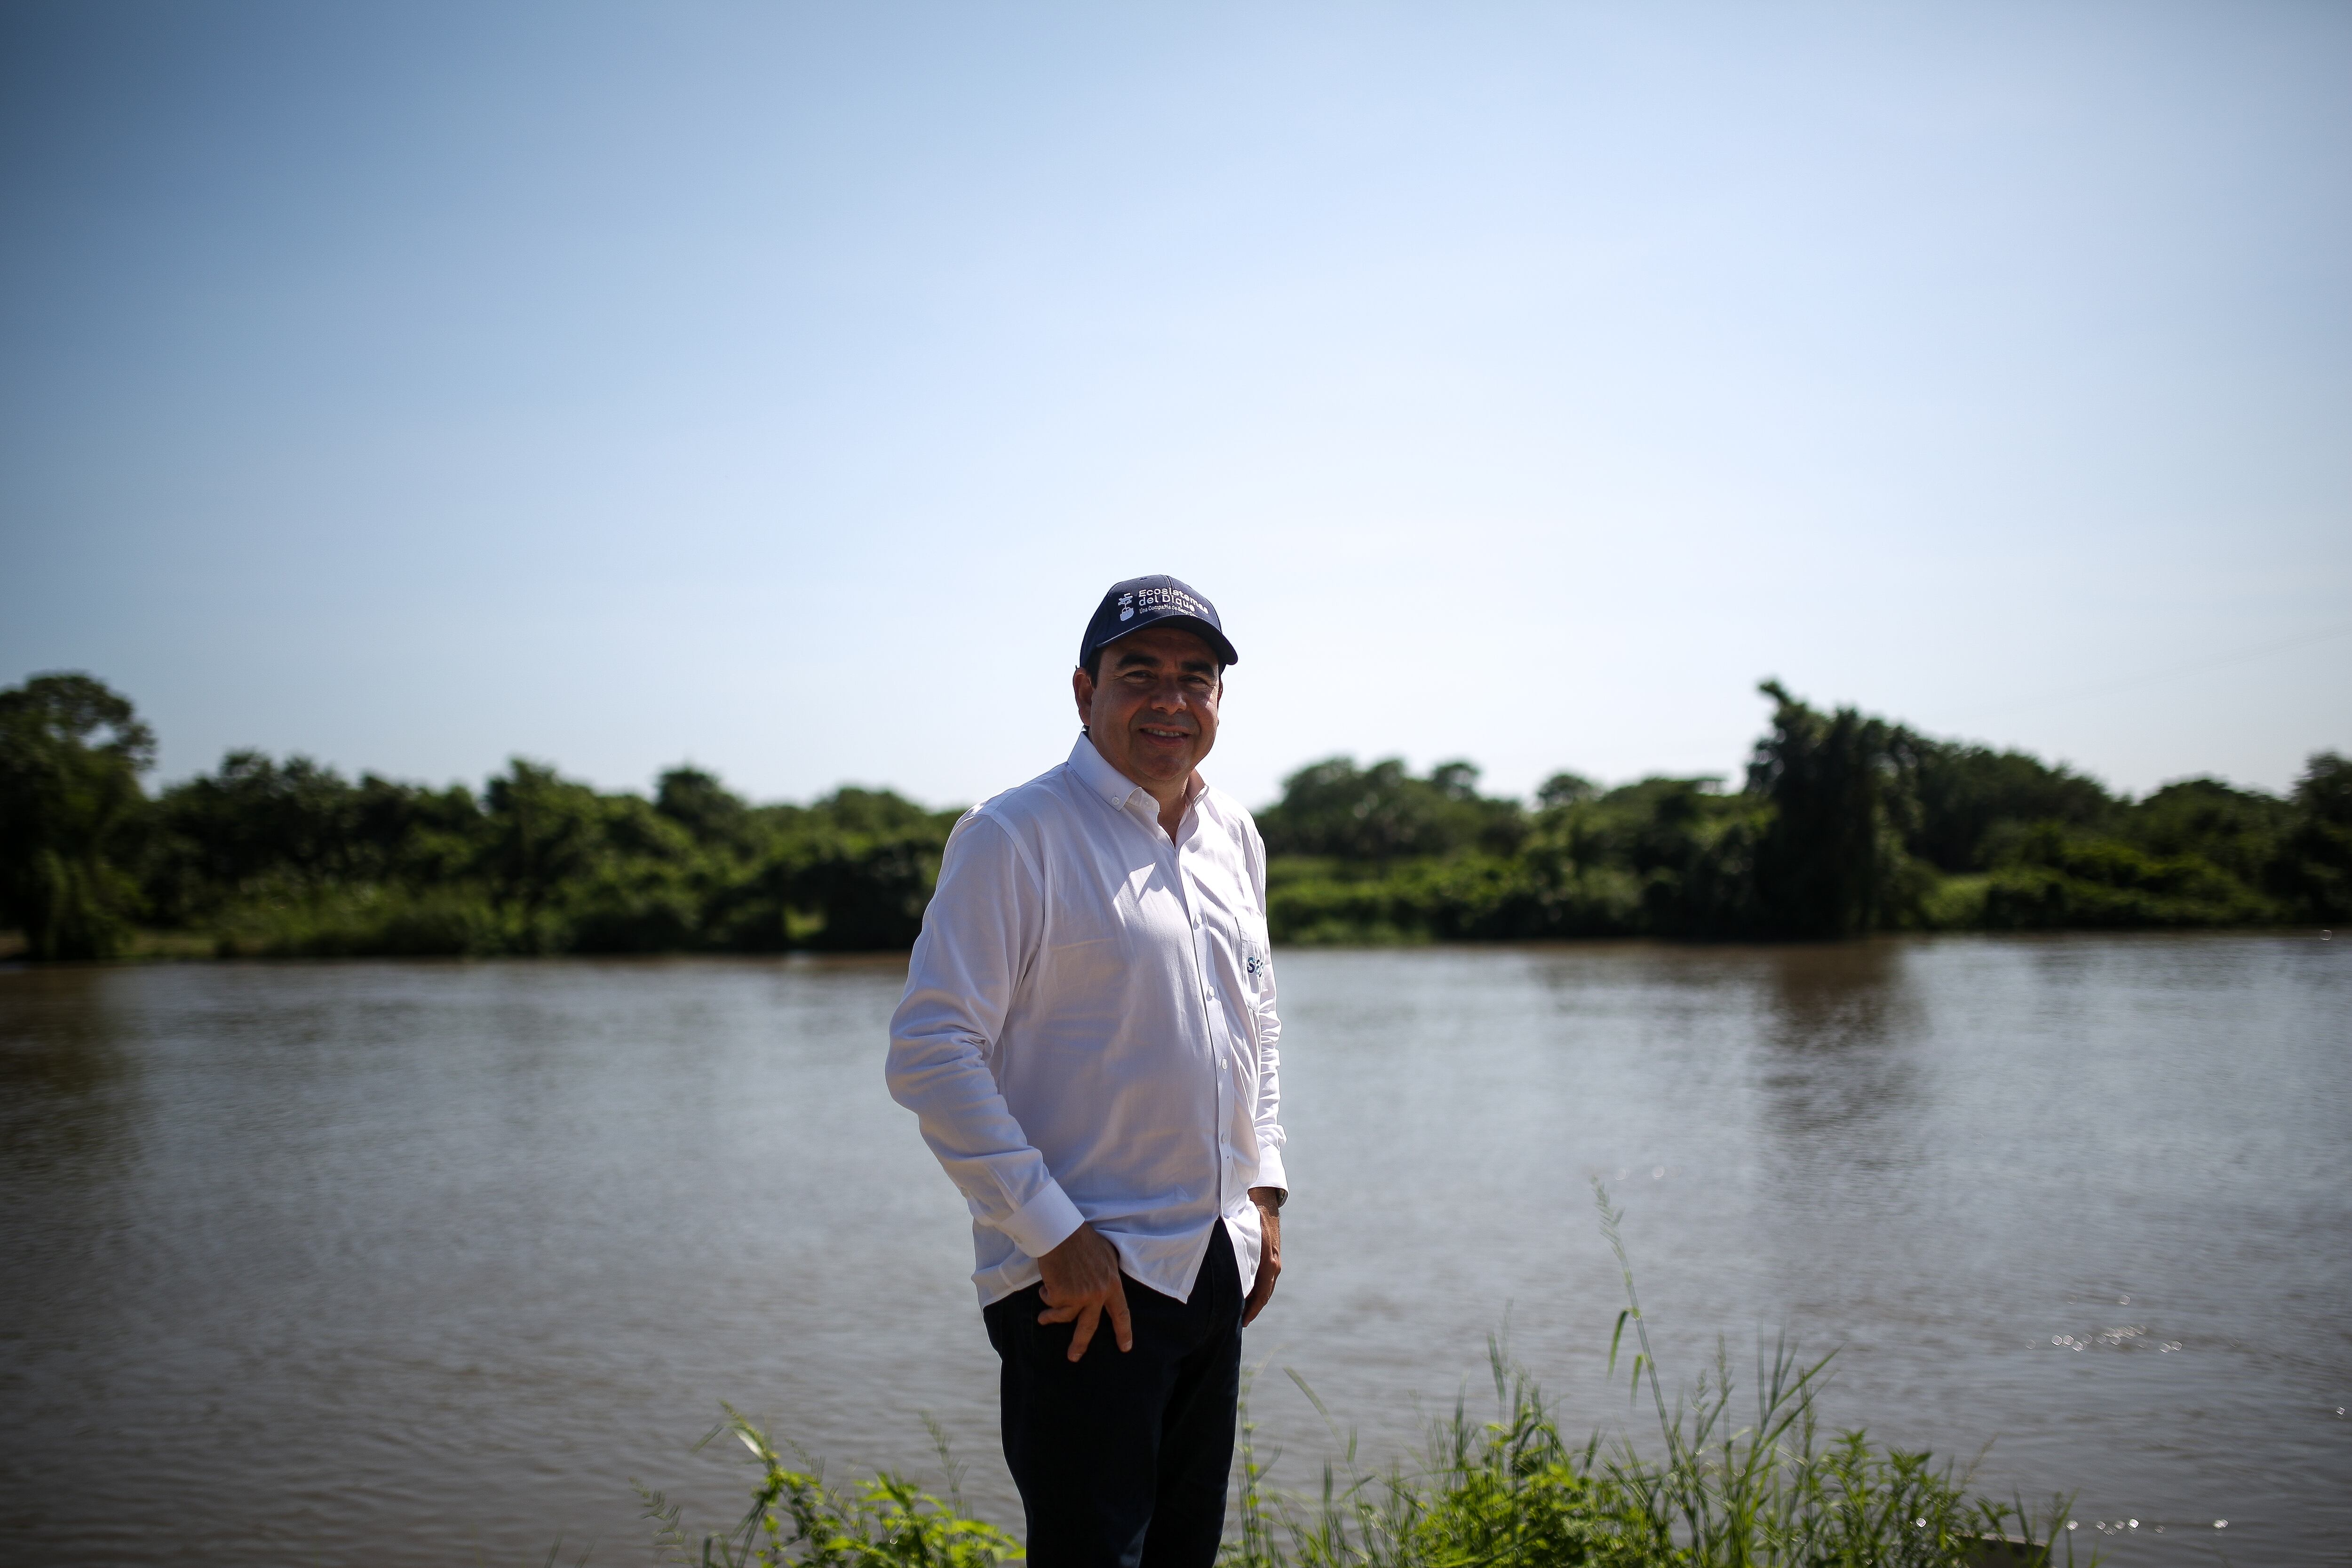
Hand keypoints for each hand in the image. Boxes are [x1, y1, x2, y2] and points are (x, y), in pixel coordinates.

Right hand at [1036, 1222, 1132, 1360]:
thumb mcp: (1107, 1256)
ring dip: (1051, 1318)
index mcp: (1112, 1284)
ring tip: (1043, 1318)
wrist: (1061, 1231)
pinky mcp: (1060, 1294)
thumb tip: (1106, 1289)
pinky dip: (1046, 1295)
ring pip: (1064, 1316)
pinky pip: (1050, 1301)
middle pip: (1089, 1326)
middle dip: (1080, 1344)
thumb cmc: (1083, 1239)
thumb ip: (1107, 1276)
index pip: (1121, 1313)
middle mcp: (1097, 1294)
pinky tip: (1046, 1284)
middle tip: (1074, 1357)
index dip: (1123, 1332)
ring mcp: (1078, 1295)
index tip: (1125, 1348)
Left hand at [1243, 1187, 1282, 1326]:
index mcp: (1268, 1262)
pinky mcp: (1272, 1257)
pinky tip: (1246, 1295)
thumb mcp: (1242, 1236)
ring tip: (1241, 1313)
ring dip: (1255, 1301)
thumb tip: (1223, 1275)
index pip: (1261, 1294)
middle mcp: (1274, 1264)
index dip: (1251, 1310)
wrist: (1264, 1201)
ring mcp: (1275, 1261)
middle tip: (1239, 1323)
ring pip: (1265, 1288)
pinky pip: (1265, 1280)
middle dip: (1252, 1310)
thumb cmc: (1249, 1216)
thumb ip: (1236, 1255)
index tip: (1242, 1323)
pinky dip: (1257, 1290)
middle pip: (1264, 1294)